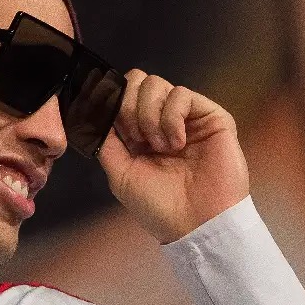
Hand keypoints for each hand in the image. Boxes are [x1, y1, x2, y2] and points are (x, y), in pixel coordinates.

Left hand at [95, 69, 250, 243]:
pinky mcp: (211, 115)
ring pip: (156, 84)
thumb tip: (93, 112)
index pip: (122, 93)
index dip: (112, 104)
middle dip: (129, 107)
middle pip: (138, 81)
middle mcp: (162, 118)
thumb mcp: (120, 174)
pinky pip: (182, 94)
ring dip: (150, 116)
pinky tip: (177, 143)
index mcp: (140, 131)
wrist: (196, 223)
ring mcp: (187, 116)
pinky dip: (172, 117)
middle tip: (137, 139)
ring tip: (161, 147)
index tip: (114, 128)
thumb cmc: (158, 205)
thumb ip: (105, 141)